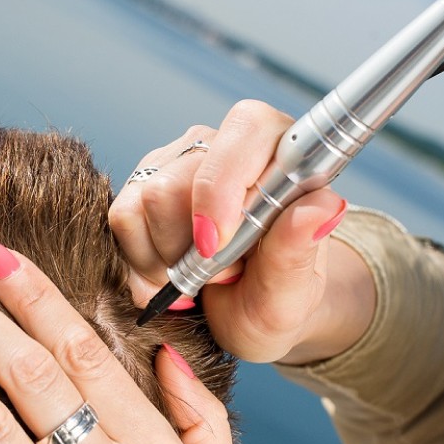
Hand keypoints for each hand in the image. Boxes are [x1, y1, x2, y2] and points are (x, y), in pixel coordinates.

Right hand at [110, 100, 374, 364]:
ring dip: (165, 257)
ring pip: (144, 200)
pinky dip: (140, 259)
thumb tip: (322, 206)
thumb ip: (300, 250)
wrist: (251, 312)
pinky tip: (168, 272)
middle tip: (221, 275)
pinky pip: (122, 217)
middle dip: (190, 247)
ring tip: (197, 276)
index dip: (220, 189)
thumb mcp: (294, 292)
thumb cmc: (279, 296)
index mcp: (283, 149)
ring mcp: (179, 159)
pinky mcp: (143, 183)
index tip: (213, 249)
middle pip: (177, 181)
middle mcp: (227, 143)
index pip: (245, 131)